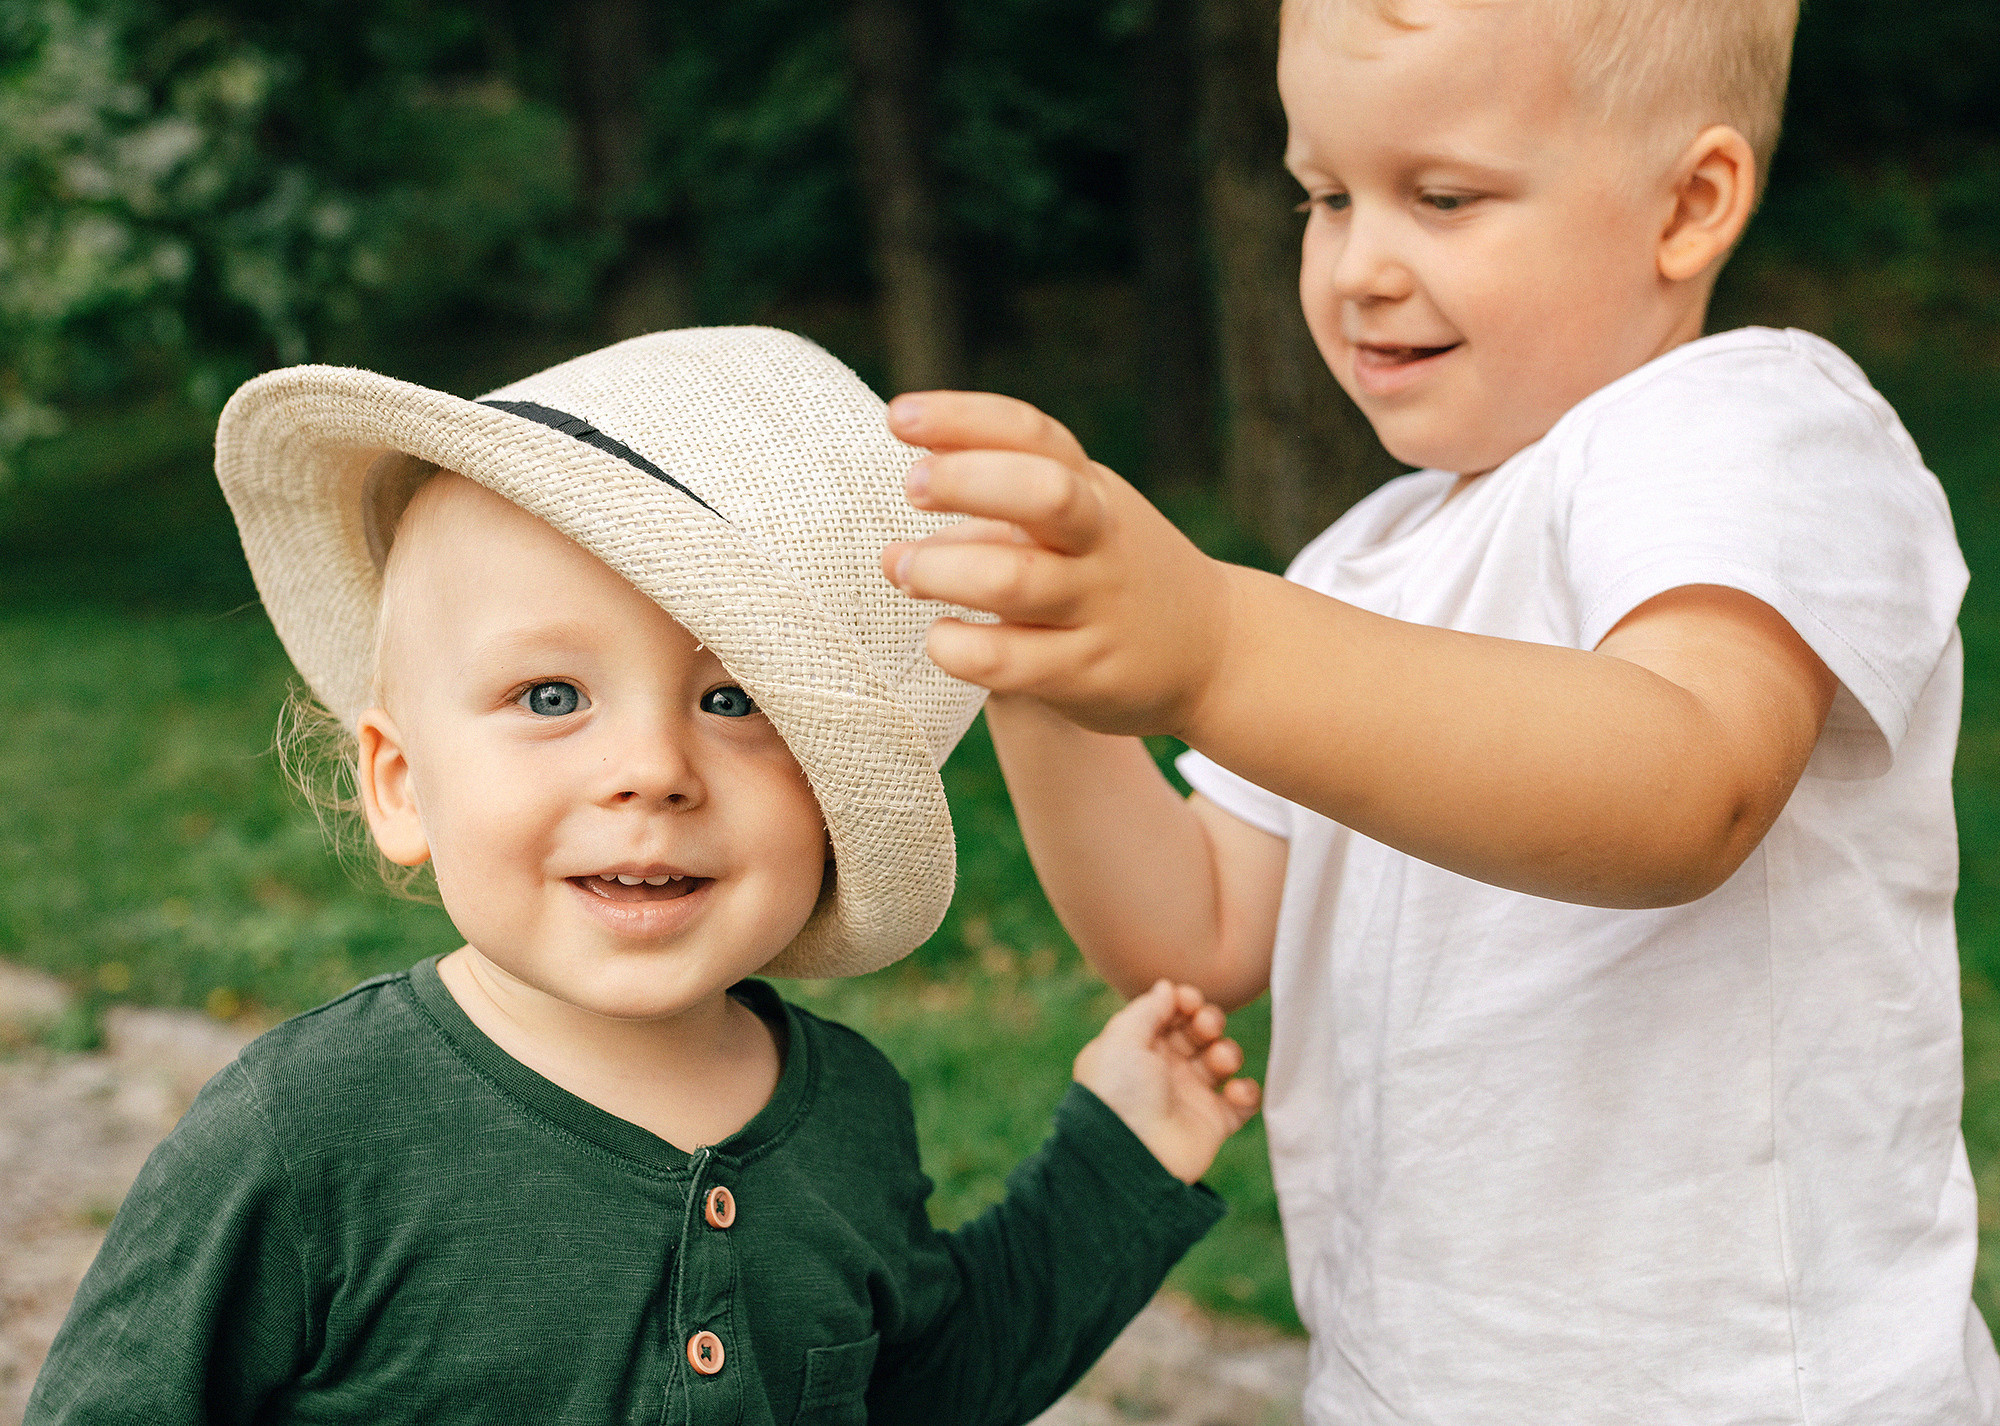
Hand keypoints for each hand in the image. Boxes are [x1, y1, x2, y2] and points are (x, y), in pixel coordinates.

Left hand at [881, 391, 1233, 737]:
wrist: (1212, 649)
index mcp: (1089, 488)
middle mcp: (1098, 539)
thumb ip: (1006, 492)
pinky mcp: (1085, 672)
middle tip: (911, 488)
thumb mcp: (1079, 513)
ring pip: (1014, 581)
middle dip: (965, 481)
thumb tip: (915, 475)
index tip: (899, 417)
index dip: (963, 418)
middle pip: (1041, 493)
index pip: (1030, 433)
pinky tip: (941, 638)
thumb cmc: (1110, 569)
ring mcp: (1095, 606)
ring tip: (903, 569)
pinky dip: (958, 647)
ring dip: (943, 570)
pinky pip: (1008, 660)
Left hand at [1071, 979, 1261, 1184]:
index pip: (1168, 1014)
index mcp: (1137, 1048)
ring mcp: (1189, 1097)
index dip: (1183, 1002)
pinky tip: (1235, 1090)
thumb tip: (1167, 987)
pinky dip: (1246, 1091)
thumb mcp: (1122, 1039)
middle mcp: (1164, 1070)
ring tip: (1220, 1061)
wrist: (1130, 1155)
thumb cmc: (1119, 1093)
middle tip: (1206, 1027)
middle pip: (1197, 1032)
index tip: (1189, 1000)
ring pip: (1222, 1060)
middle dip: (1208, 1021)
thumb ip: (1147, 1008)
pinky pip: (1242, 1101)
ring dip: (1227, 1052)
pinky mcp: (1212, 1124)